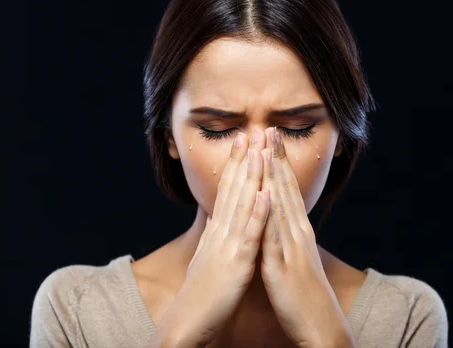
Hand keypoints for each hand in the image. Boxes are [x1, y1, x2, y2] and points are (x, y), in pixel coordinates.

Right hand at [157, 131, 269, 347]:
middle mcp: (220, 232)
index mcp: (217, 231)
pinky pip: (249, 235)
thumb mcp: (207, 257)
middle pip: (233, 190)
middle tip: (250, 130)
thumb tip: (218, 216)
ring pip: (241, 205)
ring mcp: (227, 246)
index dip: (235, 165)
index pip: (227, 191)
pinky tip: (265, 193)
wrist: (187, 322)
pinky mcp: (236, 263)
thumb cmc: (201, 293)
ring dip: (251, 176)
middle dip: (243, 160)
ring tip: (259, 150)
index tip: (243, 141)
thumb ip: (214, 235)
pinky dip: (257, 213)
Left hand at [258, 127, 355, 347]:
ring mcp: (292, 248)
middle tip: (269, 128)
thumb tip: (276, 217)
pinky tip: (265, 197)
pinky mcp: (284, 267)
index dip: (277, 163)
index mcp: (297, 230)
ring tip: (265, 150)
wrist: (321, 326)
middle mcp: (298, 233)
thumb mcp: (294, 257)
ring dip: (273, 177)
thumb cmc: (304, 294)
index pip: (285, 190)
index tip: (269, 138)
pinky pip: (275, 237)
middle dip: (276, 158)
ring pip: (281, 206)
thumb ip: (285, 236)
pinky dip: (270, 215)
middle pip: (285, 190)